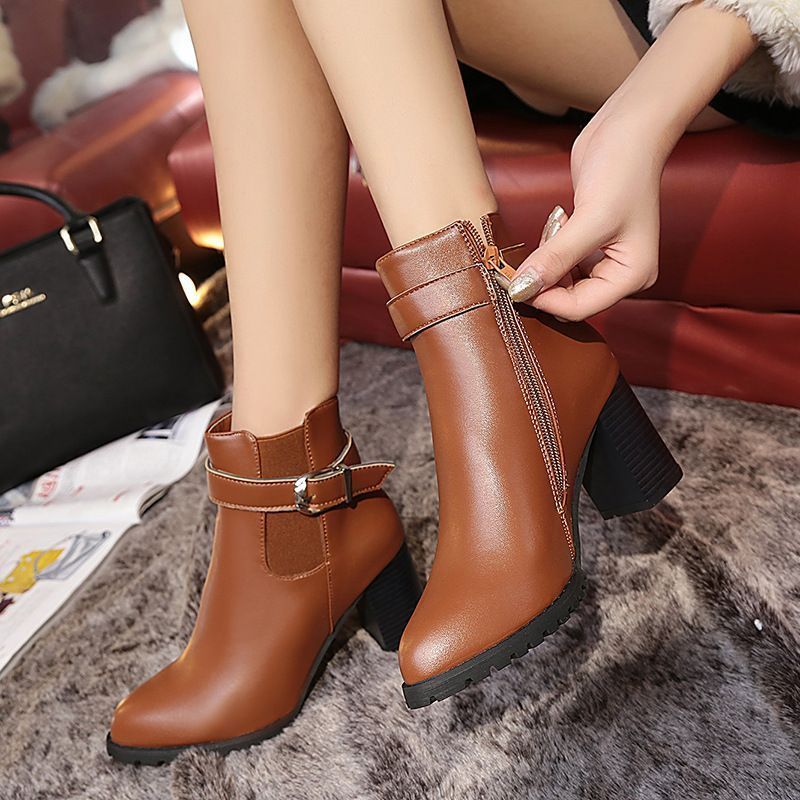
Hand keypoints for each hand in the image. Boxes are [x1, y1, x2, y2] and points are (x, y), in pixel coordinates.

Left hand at [507, 111, 664, 320]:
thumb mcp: (588, 220)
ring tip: (556, 226)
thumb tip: (521, 289)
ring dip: (545, 262)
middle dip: (544, 280)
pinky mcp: (589, 246)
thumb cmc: (623, 170)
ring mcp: (605, 260)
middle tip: (528, 253)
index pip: (579, 308)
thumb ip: (554, 259)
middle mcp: (620, 274)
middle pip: (568, 299)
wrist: (628, 129)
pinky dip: (549, 249)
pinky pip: (559, 263)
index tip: (513, 281)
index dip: (544, 298)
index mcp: (632, 276)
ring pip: (560, 282)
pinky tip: (558, 222)